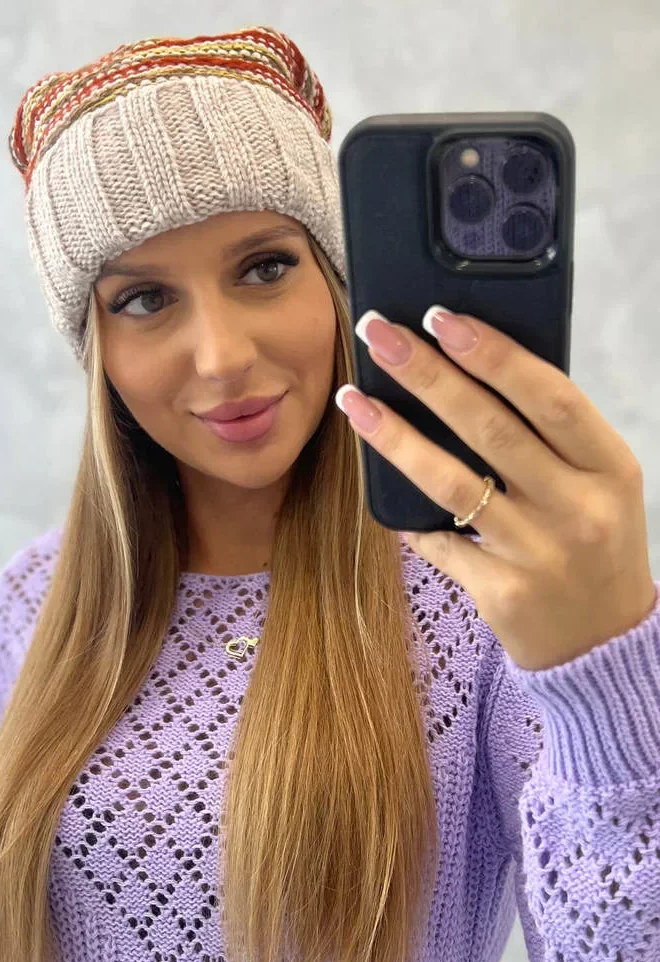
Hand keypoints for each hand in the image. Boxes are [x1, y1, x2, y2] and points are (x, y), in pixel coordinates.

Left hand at [335, 305, 656, 670]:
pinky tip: (378, 480)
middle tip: (380, 334)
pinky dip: (407, 510)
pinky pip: (439, 539)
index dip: (495, 354)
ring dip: (394, 435)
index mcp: (609, 468)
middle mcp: (578, 509)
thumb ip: (552, 436)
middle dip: (428, 374)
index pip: (550, 397)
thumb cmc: (594, 543)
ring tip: (352, 399)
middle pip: (491, 428)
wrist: (603, 644)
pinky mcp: (501, 592)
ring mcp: (538, 554)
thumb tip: (470, 367)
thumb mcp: (599, 484)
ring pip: (452, 482)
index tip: (443, 317)